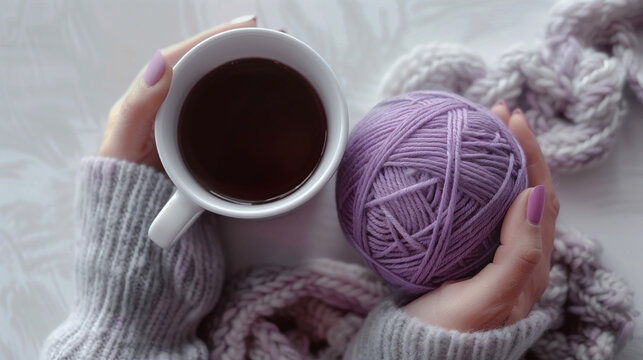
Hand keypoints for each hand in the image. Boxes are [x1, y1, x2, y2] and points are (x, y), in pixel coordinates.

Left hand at [98, 16, 257, 170]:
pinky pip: (225, 109)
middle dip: (237, 48)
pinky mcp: (201, 140)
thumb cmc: (123, 180)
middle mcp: (168, 101)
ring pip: (217, 84)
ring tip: (273, 57)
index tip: (248, 26)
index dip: (216, 37)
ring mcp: (186, 119)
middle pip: (206, 64)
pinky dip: (244, 96)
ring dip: (244, 69)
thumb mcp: (124, 142)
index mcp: (149, 95)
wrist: (133, 213)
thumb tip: (161, 67)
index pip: (185, 55)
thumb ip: (139, 107)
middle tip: (270, 38)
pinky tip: (263, 95)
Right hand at [404, 103, 559, 331]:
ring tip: (483, 133)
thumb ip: (517, 253)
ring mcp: (493, 255)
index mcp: (530, 264)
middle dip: (518, 150)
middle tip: (498, 115)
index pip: (540, 196)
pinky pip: (482, 210)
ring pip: (505, 198)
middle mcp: (518, 256)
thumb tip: (533, 194)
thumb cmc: (450, 333)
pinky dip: (477, 183)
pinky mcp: (469, 256)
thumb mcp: (488, 298)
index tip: (512, 120)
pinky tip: (459, 172)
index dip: (531, 155)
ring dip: (500, 163)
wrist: (419, 356)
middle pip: (527, 191)